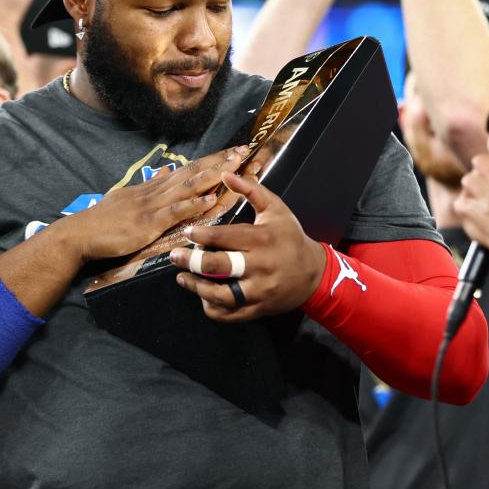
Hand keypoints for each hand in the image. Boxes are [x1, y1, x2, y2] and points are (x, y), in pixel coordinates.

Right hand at [68, 146, 247, 261]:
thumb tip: (168, 170)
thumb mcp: (128, 196)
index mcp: (153, 187)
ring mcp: (152, 206)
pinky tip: (209, 199)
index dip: (211, 160)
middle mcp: (156, 192)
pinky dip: (192, 205)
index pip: (188, 169)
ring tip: (235, 166)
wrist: (80, 234)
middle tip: (244, 150)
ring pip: (188, 186)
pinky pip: (173, 212)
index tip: (232, 152)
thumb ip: (150, 185)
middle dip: (220, 161)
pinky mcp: (147, 223)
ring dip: (213, 175)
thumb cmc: (104, 221)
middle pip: (193, 171)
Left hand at [168, 171, 325, 321]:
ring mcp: (258, 290)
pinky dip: (212, 307)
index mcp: (262, 239)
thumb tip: (226, 175)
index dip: (200, 236)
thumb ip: (251, 190)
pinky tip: (203, 297)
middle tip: (175, 256)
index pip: (224, 237)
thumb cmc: (290, 237)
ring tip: (183, 278)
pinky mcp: (257, 308)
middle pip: (218, 266)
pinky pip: (229, 314)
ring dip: (196, 287)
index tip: (187, 233)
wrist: (314, 273)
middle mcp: (259, 266)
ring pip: (220, 294)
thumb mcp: (276, 209)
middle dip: (191, 261)